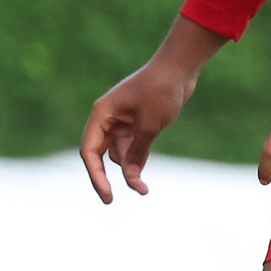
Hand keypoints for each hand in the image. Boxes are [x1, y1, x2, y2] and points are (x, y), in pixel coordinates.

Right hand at [80, 58, 198, 202]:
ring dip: (128, 169)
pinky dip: (136, 160)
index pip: (90, 152)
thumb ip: (137, 152)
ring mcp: (121, 122)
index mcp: (101, 115)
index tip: (106, 195)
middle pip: (100, 155)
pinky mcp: (137, 123)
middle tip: (111, 202)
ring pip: (118, 153)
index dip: (95, 176)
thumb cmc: (161, 91)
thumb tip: (130, 177)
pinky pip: (131, 147)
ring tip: (142, 189)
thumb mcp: (150, 126)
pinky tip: (141, 178)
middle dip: (107, 177)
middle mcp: (107, 119)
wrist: (180, 68)